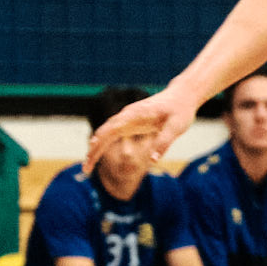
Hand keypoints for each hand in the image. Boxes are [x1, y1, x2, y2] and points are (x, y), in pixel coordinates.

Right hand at [84, 85, 198, 171]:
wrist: (181, 96)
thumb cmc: (180, 110)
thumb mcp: (176, 127)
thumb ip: (164, 142)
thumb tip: (152, 161)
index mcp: (135, 114)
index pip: (111, 129)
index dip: (99, 142)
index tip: (90, 155)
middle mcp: (127, 115)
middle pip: (104, 132)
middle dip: (93, 150)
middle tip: (86, 169)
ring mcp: (127, 118)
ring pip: (106, 133)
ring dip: (95, 148)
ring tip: (88, 166)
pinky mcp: (130, 122)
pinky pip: (112, 133)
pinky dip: (103, 143)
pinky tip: (97, 153)